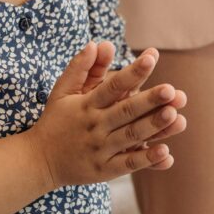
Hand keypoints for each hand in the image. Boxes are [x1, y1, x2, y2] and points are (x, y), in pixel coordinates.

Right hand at [28, 43, 187, 187]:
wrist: (38, 161)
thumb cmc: (54, 121)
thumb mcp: (62, 91)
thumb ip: (80, 67)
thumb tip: (97, 43)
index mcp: (86, 105)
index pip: (112, 85)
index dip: (133, 72)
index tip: (152, 57)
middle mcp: (95, 126)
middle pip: (125, 111)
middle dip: (149, 100)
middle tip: (171, 90)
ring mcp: (100, 149)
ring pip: (130, 136)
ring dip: (153, 127)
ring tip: (175, 115)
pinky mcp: (104, 170)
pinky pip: (128, 164)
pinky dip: (147, 159)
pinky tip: (166, 152)